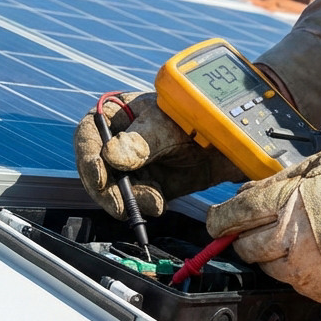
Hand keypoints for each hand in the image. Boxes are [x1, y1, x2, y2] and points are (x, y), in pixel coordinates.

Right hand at [74, 92, 244, 218]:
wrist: (233, 139)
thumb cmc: (197, 118)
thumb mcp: (168, 125)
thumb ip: (140, 142)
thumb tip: (110, 156)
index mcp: (117, 114)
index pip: (89, 134)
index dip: (87, 157)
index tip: (99, 177)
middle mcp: (119, 142)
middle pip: (96, 169)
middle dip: (108, 190)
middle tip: (121, 206)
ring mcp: (133, 165)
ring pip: (115, 189)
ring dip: (131, 200)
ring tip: (154, 201)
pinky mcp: (149, 185)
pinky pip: (137, 201)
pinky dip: (145, 205)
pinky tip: (159, 203)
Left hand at [206, 135, 320, 302]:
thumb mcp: (315, 167)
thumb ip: (274, 182)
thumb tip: (242, 196)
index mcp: (287, 202)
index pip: (232, 218)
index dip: (220, 222)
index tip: (219, 224)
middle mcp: (292, 237)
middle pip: (244, 248)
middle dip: (246, 239)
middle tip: (263, 229)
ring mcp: (308, 267)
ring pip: (268, 270)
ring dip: (274, 257)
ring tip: (299, 239)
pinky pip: (295, 286)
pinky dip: (299, 273)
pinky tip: (316, 254)